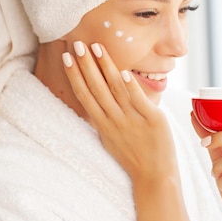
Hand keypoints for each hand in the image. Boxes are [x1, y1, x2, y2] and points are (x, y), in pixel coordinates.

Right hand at [62, 41, 177, 183]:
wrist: (155, 177)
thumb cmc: (134, 157)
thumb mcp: (112, 137)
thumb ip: (105, 118)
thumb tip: (98, 100)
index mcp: (103, 124)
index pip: (85, 94)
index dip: (74, 75)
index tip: (66, 57)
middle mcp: (114, 121)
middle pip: (96, 88)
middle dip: (85, 64)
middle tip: (77, 43)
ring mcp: (133, 120)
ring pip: (115, 89)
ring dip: (105, 67)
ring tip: (97, 48)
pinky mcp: (152, 121)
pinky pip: (139, 101)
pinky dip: (131, 86)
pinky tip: (124, 71)